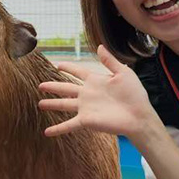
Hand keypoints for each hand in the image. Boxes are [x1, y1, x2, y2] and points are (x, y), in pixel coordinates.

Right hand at [38, 44, 161, 143]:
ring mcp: (85, 108)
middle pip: (66, 88)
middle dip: (53, 86)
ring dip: (52, 104)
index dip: (68, 68)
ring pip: (63, 104)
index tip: (58, 65)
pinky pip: (69, 124)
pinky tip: (46, 132)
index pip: (78, 72)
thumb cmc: (135, 94)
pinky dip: (58, 128)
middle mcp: (87, 94)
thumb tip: (100, 46)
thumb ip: (110, 61)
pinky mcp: (86, 120)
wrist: (139, 116)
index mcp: (95, 81)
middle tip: (40, 85)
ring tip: (40, 104)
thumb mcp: (123, 73)